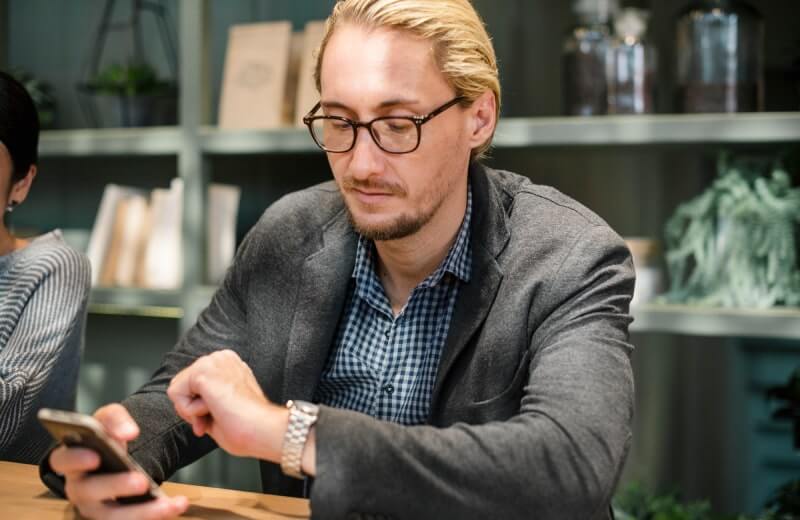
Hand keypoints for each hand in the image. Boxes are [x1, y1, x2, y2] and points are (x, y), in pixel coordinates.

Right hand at [49, 403, 188, 518]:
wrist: (119, 456)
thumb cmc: (106, 437)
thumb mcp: (109, 419)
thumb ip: (116, 420)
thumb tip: (129, 433)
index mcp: (71, 460)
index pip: (62, 461)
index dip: (76, 460)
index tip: (95, 457)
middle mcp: (79, 488)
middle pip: (89, 492)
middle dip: (116, 487)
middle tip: (140, 481)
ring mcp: (95, 508)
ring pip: (113, 517)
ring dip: (142, 512)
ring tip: (168, 504)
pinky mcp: (115, 518)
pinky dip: (156, 514)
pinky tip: (176, 505)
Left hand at [167, 349, 286, 460]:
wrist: (261, 428)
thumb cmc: (250, 424)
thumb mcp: (223, 406)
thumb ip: (205, 400)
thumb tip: (187, 407)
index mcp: (229, 364)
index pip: (194, 384)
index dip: (199, 407)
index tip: (216, 416)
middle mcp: (221, 358)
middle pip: (182, 385)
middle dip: (192, 409)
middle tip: (211, 420)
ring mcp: (212, 361)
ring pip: (177, 389)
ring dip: (193, 410)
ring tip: (217, 412)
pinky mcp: (202, 371)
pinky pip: (176, 395)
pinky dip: (190, 411)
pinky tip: (213, 409)